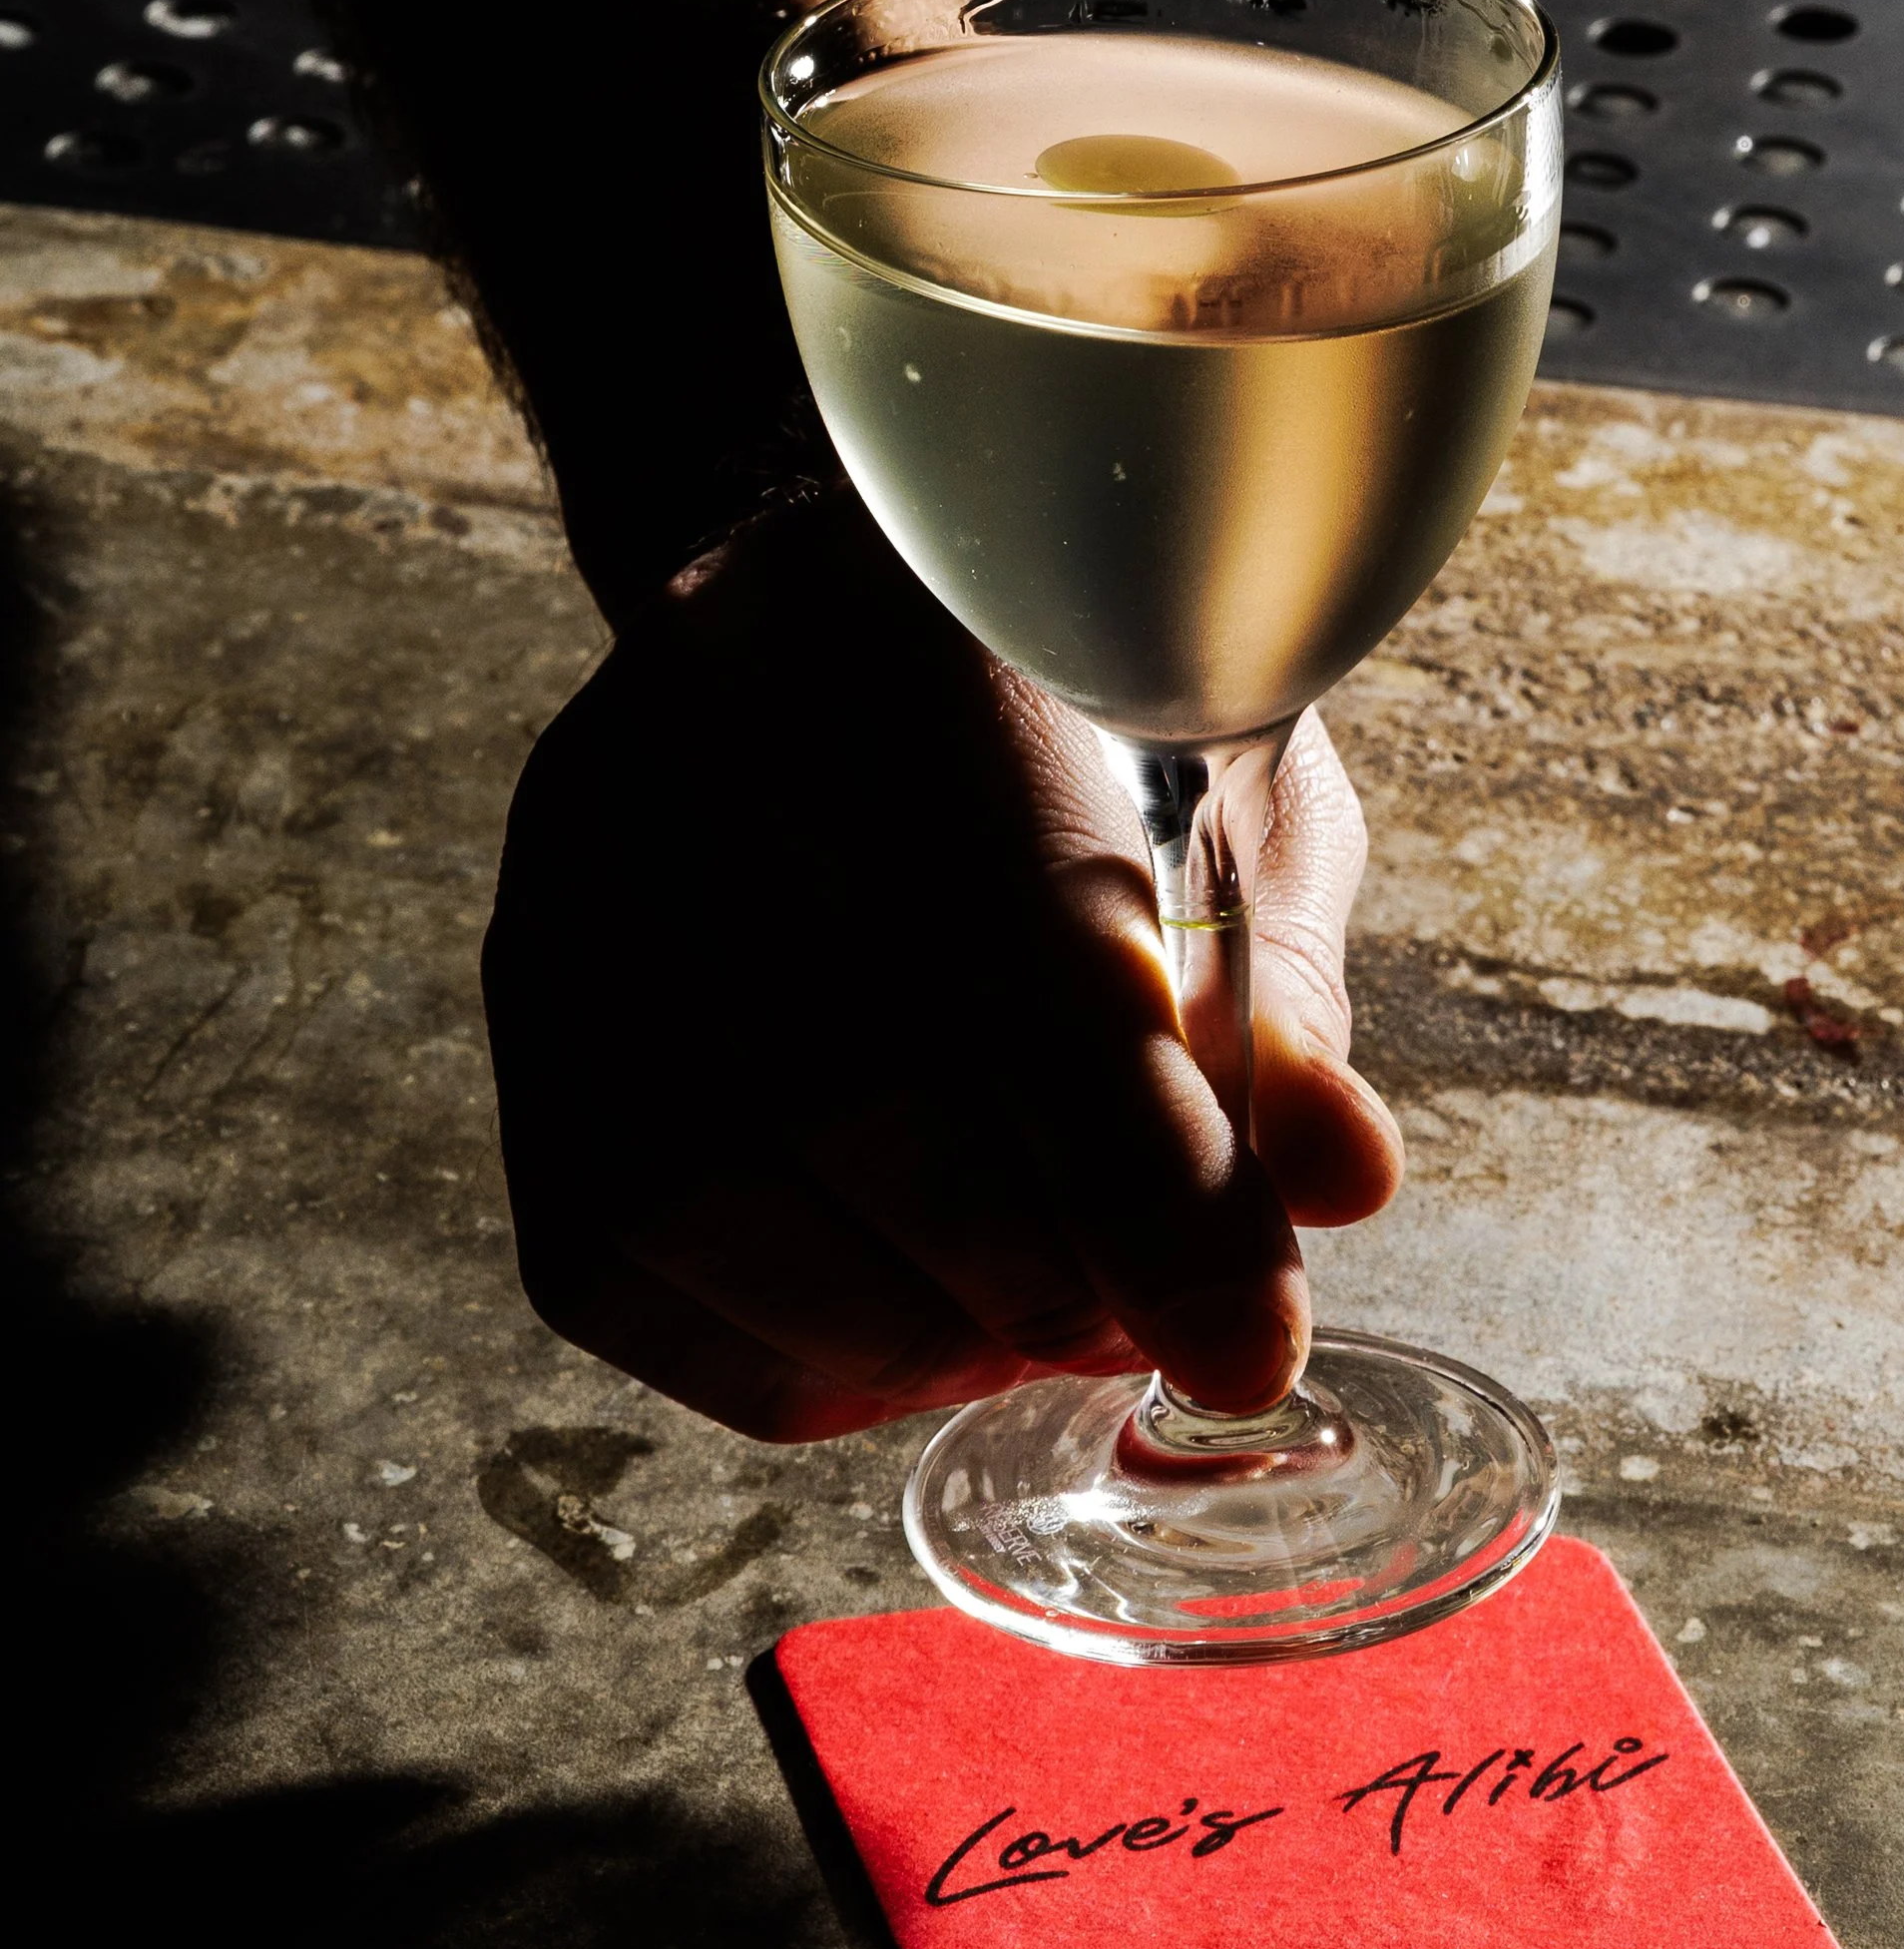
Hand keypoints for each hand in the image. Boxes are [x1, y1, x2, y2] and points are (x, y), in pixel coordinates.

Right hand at [483, 495, 1403, 1441]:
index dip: (1150, 1184)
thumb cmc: (1072, 730)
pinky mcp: (518, 999)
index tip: (1247, 1341)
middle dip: (1036, 1271)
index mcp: (950, 652)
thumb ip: (1274, 1001)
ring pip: (709, 1191)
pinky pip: (614, 1257)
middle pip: (859, 1096)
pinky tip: (904, 1309)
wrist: (836, 608)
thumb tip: (1341, 1179)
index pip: (1033, 957)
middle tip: (1142, 1317)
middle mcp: (717, 741)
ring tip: (1030, 1309)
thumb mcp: (1234, 814)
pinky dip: (787, 1341)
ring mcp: (583, 871)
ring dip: (912, 1320)